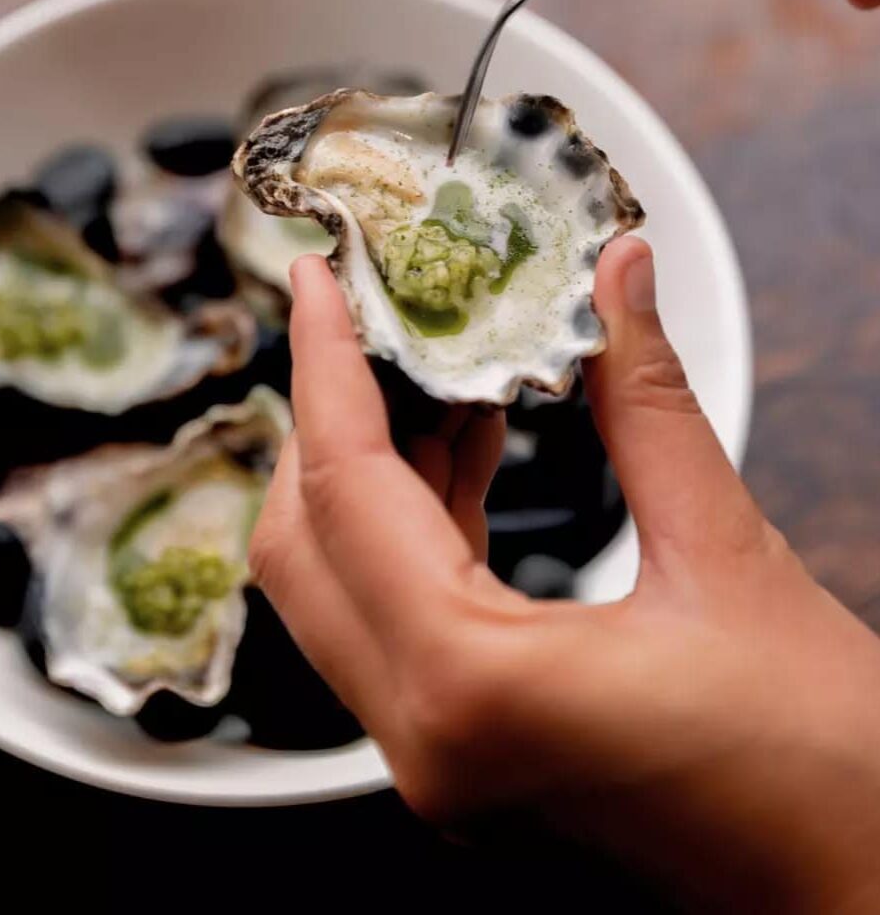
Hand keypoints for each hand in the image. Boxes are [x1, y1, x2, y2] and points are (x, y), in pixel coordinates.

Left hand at [251, 246, 879, 912]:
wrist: (866, 897)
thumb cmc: (825, 774)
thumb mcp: (728, 560)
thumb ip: (648, 403)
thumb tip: (617, 279)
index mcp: (471, 688)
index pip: (346, 489)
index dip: (322, 364)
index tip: (313, 279)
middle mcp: (428, 740)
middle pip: (308, 544)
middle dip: (330, 417)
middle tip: (373, 320)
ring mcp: (442, 759)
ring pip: (342, 582)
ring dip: (373, 468)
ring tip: (436, 372)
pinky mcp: (473, 755)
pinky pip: (397, 618)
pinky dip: (413, 525)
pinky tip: (466, 451)